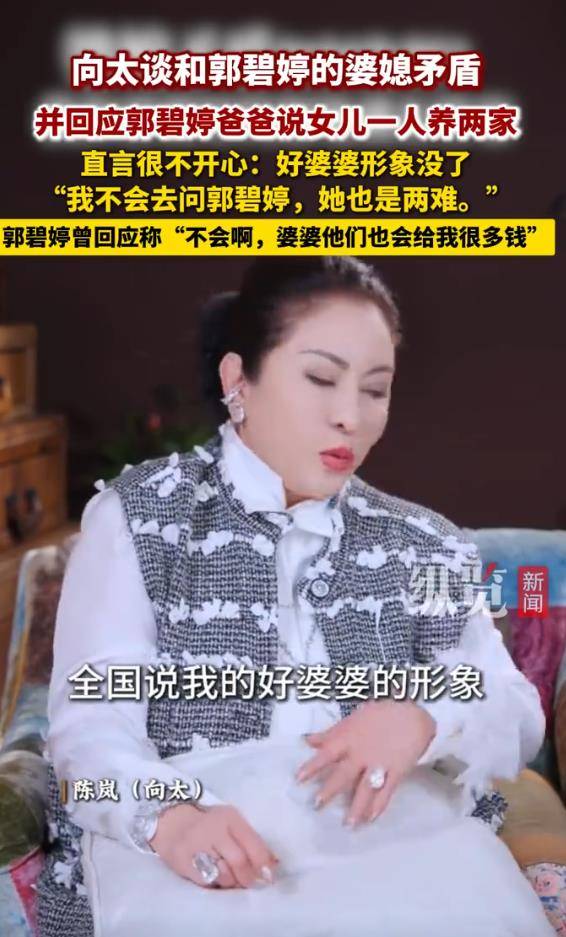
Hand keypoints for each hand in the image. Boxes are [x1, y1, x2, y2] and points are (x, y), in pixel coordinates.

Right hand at [149, 802, 279, 888]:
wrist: (172, 823)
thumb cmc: (209, 825)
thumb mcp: (231, 823)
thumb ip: (251, 841)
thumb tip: (274, 863)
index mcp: (229, 817)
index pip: (252, 842)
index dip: (264, 863)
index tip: (270, 876)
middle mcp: (213, 829)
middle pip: (239, 860)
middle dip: (249, 877)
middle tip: (253, 883)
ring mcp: (197, 846)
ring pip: (224, 875)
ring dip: (233, 882)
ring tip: (233, 878)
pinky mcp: (184, 862)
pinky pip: (207, 882)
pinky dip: (217, 884)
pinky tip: (217, 878)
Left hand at [295, 699, 435, 826]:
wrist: (413, 712)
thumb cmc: (379, 713)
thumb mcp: (353, 718)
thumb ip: (330, 733)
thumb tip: (308, 740)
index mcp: (349, 738)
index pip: (326, 754)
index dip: (313, 766)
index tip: (298, 779)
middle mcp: (361, 753)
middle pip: (343, 775)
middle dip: (329, 791)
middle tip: (316, 805)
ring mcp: (379, 763)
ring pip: (364, 789)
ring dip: (356, 808)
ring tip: (348, 824)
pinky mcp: (396, 771)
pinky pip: (386, 792)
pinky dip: (378, 806)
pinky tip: (371, 819)